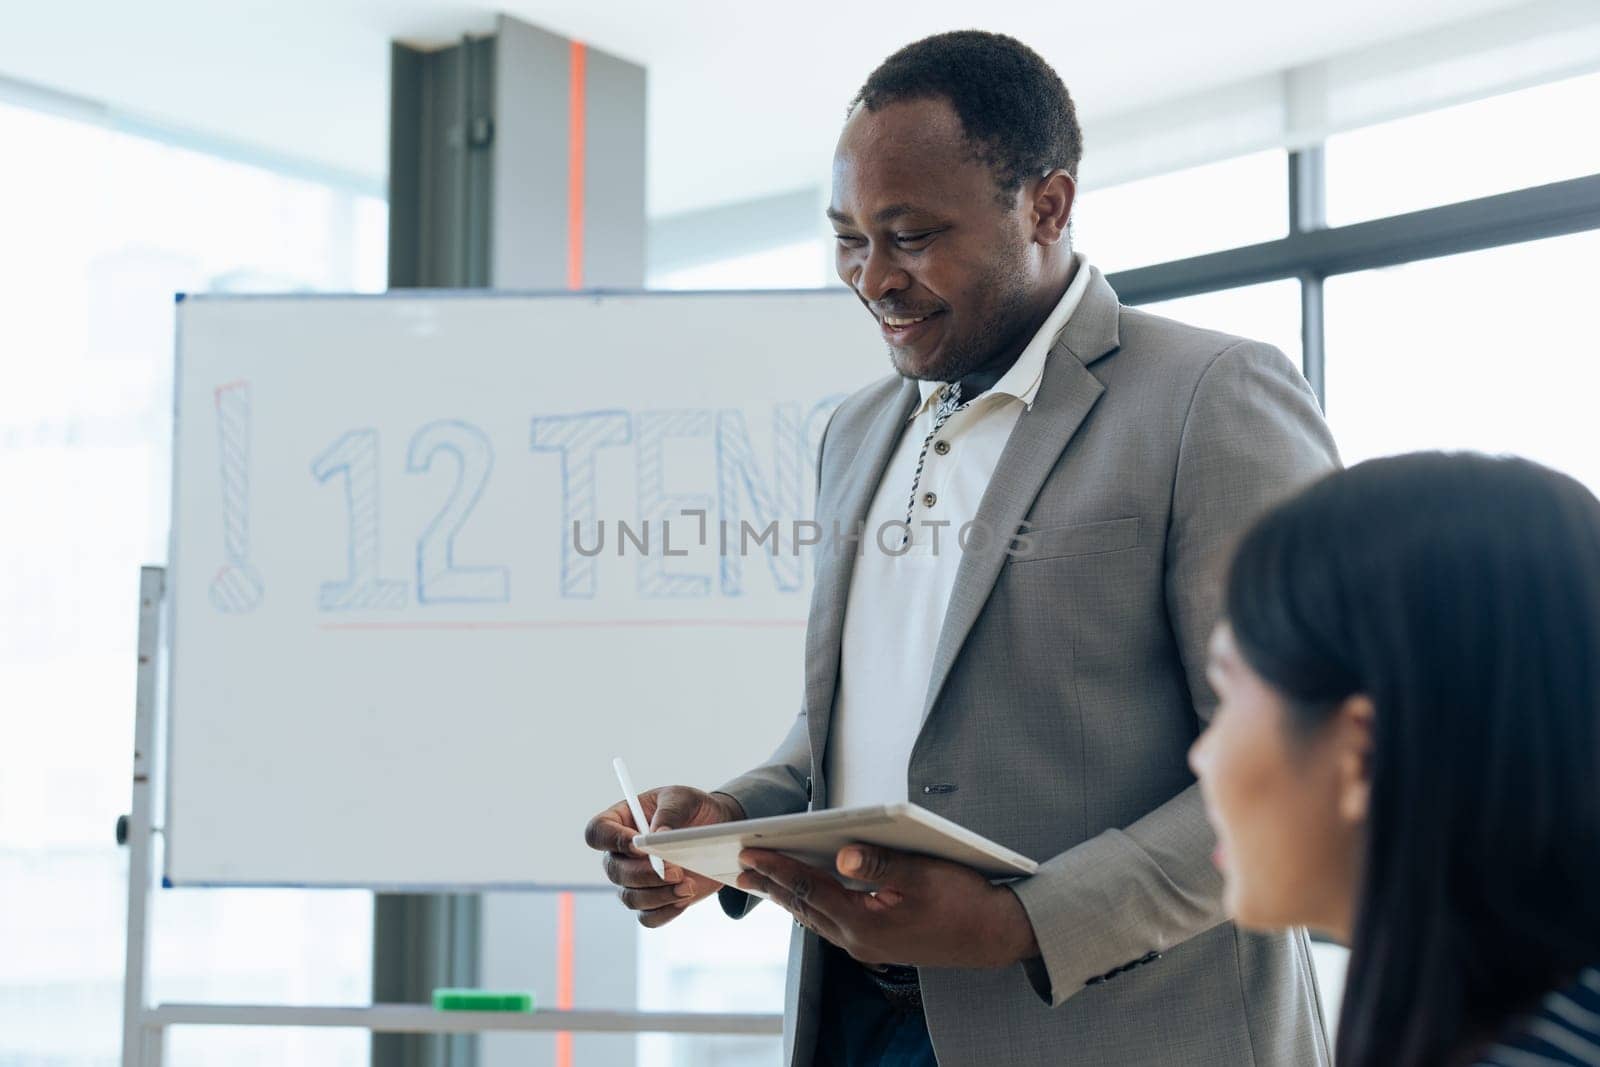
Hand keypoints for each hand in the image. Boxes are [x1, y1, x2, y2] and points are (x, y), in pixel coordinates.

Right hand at [584, 785, 743, 927]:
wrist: (714, 829)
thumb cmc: (690, 808)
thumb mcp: (682, 798)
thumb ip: (669, 812)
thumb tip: (658, 835)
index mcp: (619, 821)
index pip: (598, 833)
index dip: (612, 840)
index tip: (639, 845)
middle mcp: (619, 854)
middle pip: (615, 871)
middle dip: (645, 874)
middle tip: (675, 871)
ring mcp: (634, 881)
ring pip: (631, 898)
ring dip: (659, 895)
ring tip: (688, 886)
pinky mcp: (653, 901)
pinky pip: (648, 917)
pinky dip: (666, 912)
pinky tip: (684, 898)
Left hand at [736, 844, 1037, 968]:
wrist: (996, 936)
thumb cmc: (966, 901)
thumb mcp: (925, 873)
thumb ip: (881, 863)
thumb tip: (841, 853)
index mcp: (865, 923)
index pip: (809, 889)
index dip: (778, 867)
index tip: (749, 851)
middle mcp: (859, 940)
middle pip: (804, 907)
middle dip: (773, 884)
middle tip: (742, 865)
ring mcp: (867, 946)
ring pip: (816, 918)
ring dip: (790, 897)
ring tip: (765, 879)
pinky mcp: (878, 944)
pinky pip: (833, 923)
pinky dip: (813, 905)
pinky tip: (809, 894)